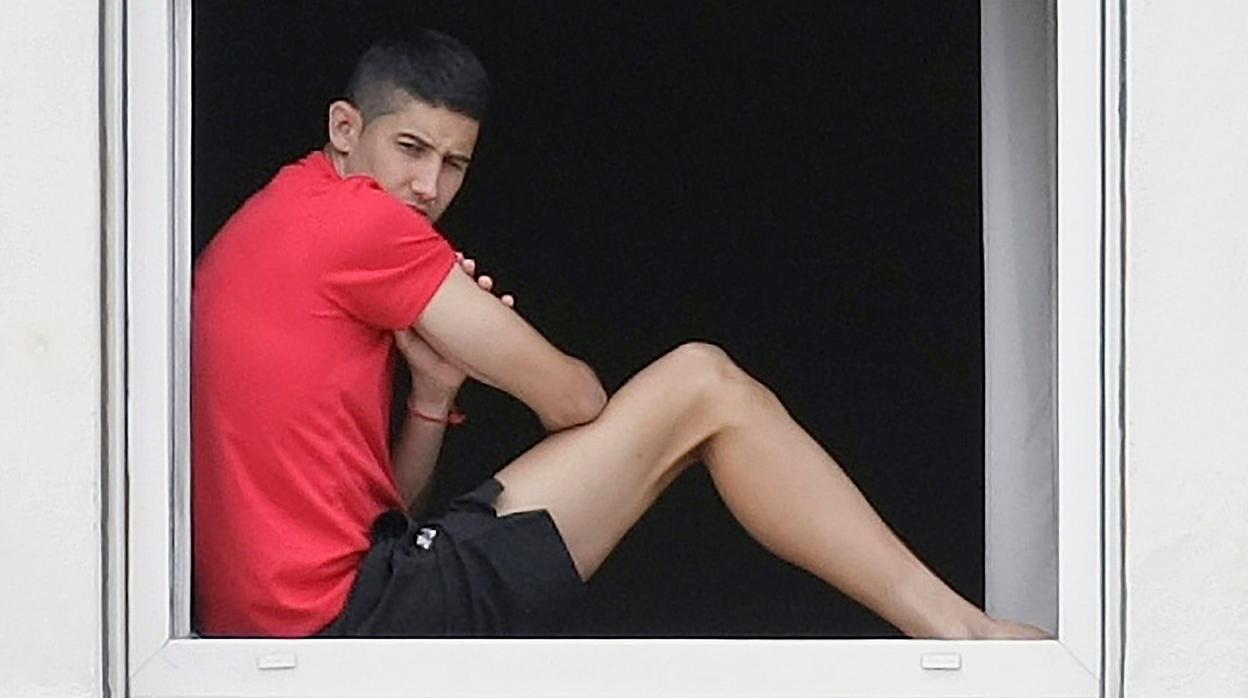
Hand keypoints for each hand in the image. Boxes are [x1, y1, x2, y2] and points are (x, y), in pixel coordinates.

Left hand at [392, 253, 515, 392]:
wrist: (436, 385)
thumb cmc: (421, 362)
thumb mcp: (407, 342)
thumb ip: (401, 325)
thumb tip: (391, 305)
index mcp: (437, 311)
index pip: (444, 285)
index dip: (449, 271)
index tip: (452, 260)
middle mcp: (454, 314)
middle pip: (463, 286)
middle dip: (469, 274)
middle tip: (469, 266)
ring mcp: (469, 323)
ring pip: (480, 298)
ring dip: (485, 288)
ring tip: (485, 283)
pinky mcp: (480, 334)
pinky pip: (496, 318)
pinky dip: (503, 308)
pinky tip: (505, 302)